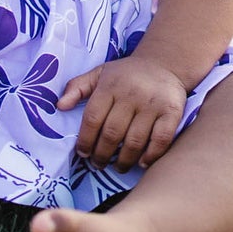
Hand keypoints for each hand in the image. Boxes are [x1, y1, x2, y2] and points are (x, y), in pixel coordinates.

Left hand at [57, 53, 186, 170]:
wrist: (164, 64)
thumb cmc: (126, 74)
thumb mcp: (99, 73)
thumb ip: (77, 87)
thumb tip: (59, 106)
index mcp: (110, 85)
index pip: (92, 118)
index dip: (85, 140)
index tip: (83, 153)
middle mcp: (131, 94)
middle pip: (112, 133)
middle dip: (102, 154)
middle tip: (98, 164)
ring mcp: (153, 103)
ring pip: (134, 141)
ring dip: (124, 160)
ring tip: (118, 167)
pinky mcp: (172, 111)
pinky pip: (160, 140)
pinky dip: (150, 155)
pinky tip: (142, 162)